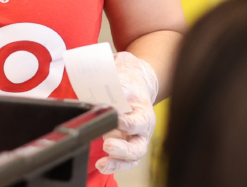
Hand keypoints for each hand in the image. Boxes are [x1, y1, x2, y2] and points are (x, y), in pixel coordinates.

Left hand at [96, 51, 158, 173]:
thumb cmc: (129, 85)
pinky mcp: (125, 146)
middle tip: (107, 145)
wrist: (134, 87)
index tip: (115, 121)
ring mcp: (134, 141)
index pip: (138, 123)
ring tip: (102, 164)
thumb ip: (118, 90)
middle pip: (138, 147)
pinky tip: (101, 165)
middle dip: (123, 149)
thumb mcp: (125, 82)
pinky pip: (122, 160)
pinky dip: (113, 164)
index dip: (126, 124)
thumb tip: (106, 100)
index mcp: (145, 115)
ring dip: (117, 163)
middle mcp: (143, 132)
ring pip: (131, 158)